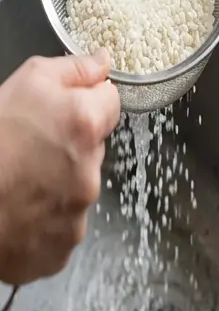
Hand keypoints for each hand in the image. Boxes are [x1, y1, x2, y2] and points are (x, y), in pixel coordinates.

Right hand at [0, 52, 120, 283]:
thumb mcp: (24, 82)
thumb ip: (73, 69)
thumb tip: (103, 62)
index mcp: (84, 124)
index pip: (110, 103)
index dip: (84, 104)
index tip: (59, 112)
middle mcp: (89, 169)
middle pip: (93, 148)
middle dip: (69, 147)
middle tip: (27, 150)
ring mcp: (76, 213)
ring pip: (77, 189)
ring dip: (57, 186)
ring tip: (17, 183)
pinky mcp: (60, 248)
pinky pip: (61, 231)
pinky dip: (44, 224)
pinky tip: (16, 213)